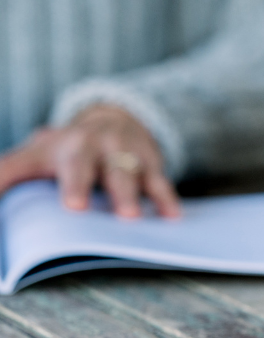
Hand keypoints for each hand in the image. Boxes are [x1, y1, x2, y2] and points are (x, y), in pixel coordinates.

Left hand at [0, 106, 180, 217]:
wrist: (114, 120)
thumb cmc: (66, 150)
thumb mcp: (33, 156)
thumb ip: (7, 175)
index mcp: (64, 146)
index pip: (61, 165)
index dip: (68, 184)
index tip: (72, 206)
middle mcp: (96, 145)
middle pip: (94, 167)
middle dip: (96, 186)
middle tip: (94, 209)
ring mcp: (125, 153)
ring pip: (130, 173)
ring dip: (134, 194)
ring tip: (134, 217)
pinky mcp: (151, 162)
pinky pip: (160, 181)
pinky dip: (167, 198)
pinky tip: (172, 215)